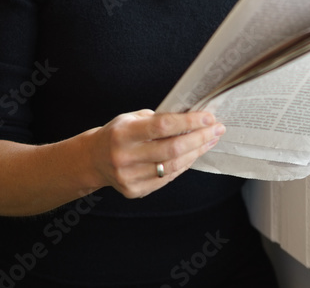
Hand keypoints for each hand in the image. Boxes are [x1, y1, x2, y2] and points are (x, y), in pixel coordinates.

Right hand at [87, 110, 225, 198]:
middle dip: (200, 138)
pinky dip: (183, 165)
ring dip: (196, 152)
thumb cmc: (117, 134)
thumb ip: (158, 119)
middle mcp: (125, 157)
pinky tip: (193, 155)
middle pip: (172, 149)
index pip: (162, 126)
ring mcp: (129, 177)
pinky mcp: (134, 191)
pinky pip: (167, 178)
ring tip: (209, 140)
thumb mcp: (131, 118)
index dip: (189, 122)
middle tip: (217, 129)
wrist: (92, 160)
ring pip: (173, 166)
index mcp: (123, 133)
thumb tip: (192, 119)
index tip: (208, 117)